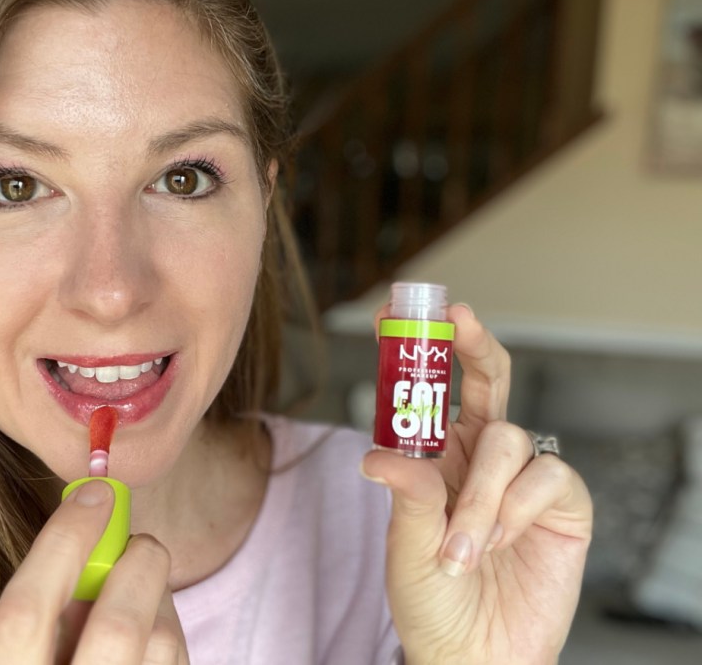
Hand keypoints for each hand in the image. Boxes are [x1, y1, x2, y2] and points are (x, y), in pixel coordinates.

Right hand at [0, 480, 189, 663]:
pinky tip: (153, 641)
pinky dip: (172, 634)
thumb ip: (42, 620)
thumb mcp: (23, 657)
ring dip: (160, 601)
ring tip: (141, 602)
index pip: (25, 611)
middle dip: (138, 565)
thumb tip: (87, 546)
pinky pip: (182, 660)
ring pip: (163, 642)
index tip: (94, 494)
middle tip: (141, 543)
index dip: (62, 541)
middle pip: (118, 628)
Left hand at [363, 304, 591, 664]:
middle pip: (488, 379)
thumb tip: (380, 453)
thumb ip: (407, 495)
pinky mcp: (562, 504)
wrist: (475, 655)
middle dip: (473, 344)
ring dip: (480, 494)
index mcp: (436, 455)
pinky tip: (500, 543)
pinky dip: (516, 508)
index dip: (419, 349)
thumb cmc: (432, 599)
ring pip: (508, 440)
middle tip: (459, 320)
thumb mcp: (407, 546)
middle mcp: (479, 455)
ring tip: (461, 546)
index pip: (431, 389)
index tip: (391, 312)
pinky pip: (547, 477)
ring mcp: (522, 477)